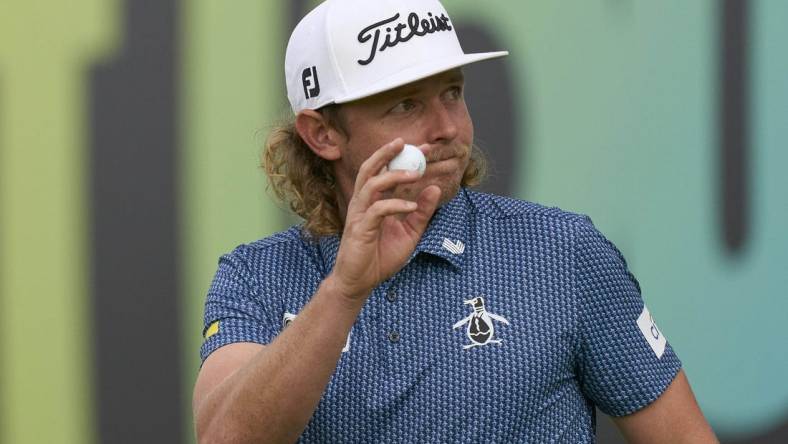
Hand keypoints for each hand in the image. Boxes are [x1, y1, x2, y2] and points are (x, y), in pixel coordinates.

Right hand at [330, 138, 440, 301]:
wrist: (360, 283)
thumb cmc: (380, 257)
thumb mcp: (410, 233)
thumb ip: (421, 212)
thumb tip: (434, 188)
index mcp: (374, 201)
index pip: (385, 172)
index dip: (400, 157)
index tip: (422, 147)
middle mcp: (363, 203)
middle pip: (370, 169)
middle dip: (386, 153)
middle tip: (407, 143)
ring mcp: (360, 215)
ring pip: (371, 184)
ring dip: (393, 176)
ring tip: (414, 174)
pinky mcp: (360, 229)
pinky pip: (378, 210)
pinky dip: (396, 205)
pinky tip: (411, 206)